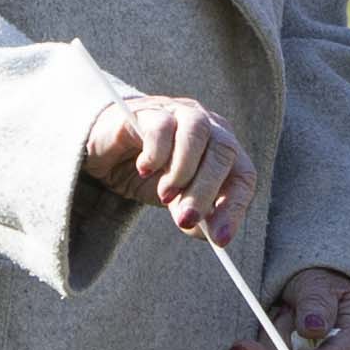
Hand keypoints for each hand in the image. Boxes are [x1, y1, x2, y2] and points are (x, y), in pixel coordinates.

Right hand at [84, 89, 250, 251]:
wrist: (105, 153)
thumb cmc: (149, 176)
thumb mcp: (175, 201)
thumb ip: (194, 213)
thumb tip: (211, 234)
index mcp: (223, 151)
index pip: (244, 176)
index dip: (235, 208)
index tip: (220, 238)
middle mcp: (210, 127)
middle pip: (224, 152)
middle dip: (206, 191)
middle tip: (185, 219)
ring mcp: (181, 113)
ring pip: (197, 133)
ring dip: (183, 170)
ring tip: (164, 196)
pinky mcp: (150, 111)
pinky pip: (162, 126)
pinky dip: (157, 153)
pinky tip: (145, 170)